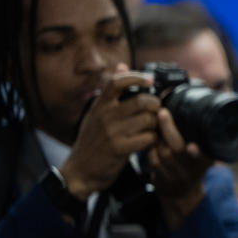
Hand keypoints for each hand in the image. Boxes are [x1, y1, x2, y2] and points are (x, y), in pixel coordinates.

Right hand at [59, 68, 157, 197]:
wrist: (80, 171)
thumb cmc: (92, 141)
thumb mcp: (96, 113)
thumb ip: (110, 92)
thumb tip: (121, 66)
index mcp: (99, 105)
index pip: (116, 82)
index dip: (135, 77)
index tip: (150, 80)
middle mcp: (105, 116)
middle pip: (140, 101)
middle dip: (155, 106)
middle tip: (157, 112)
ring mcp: (112, 132)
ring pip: (148, 120)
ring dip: (157, 124)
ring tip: (153, 129)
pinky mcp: (120, 148)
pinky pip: (148, 138)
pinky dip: (154, 140)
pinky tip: (150, 142)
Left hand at [147, 108, 208, 227]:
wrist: (183, 198)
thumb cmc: (194, 169)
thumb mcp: (207, 157)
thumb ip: (208, 139)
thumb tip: (220, 107)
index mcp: (204, 164)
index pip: (201, 157)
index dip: (197, 153)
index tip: (192, 147)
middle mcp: (189, 172)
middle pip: (174, 150)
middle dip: (168, 130)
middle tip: (162, 112)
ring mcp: (173, 177)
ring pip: (158, 152)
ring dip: (155, 138)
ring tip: (154, 125)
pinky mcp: (160, 180)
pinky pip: (150, 160)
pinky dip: (149, 149)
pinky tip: (151, 142)